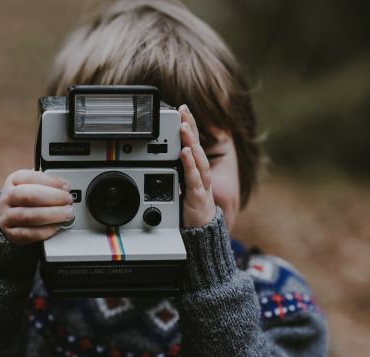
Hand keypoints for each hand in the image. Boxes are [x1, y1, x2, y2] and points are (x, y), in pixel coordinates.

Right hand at [0, 169, 73, 245]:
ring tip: (67, 214)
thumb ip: (49, 184)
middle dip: (53, 198)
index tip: (66, 187)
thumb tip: (66, 188)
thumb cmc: (29, 199)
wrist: (13, 218)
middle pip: (29, 196)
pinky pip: (29, 234)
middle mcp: (8, 198)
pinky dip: (45, 231)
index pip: (30, 178)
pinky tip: (57, 227)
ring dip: (52, 215)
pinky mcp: (12, 234)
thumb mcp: (35, 184)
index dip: (51, 182)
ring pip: (29, 216)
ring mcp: (7, 217)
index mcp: (14, 181)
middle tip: (68, 201)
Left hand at [178, 105, 215, 227]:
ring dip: (191, 141)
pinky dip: (190, 165)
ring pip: (198, 159)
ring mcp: (202, 185)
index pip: (193, 144)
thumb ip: (177, 171)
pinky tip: (185, 153)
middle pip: (197, 146)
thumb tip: (167, 155)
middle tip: (183, 109)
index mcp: (197, 171)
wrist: (202, 234)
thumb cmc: (192, 209)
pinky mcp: (198, 198)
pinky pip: (194, 179)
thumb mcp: (180, 186)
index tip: (182, 109)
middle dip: (191, 126)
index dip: (189, 126)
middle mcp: (202, 175)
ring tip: (183, 127)